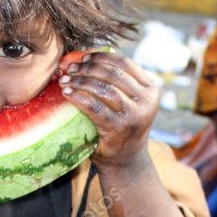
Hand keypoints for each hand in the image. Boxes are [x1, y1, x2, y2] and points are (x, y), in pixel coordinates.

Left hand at [59, 52, 159, 168]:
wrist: (126, 160)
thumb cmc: (121, 126)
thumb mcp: (128, 101)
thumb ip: (117, 82)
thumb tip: (83, 57)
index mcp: (151, 88)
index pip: (124, 63)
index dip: (101, 57)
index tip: (83, 58)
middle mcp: (146, 101)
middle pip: (112, 73)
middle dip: (87, 68)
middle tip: (69, 69)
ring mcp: (133, 115)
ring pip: (103, 88)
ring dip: (80, 81)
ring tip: (65, 80)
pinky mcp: (118, 128)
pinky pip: (94, 106)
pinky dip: (78, 97)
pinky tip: (67, 94)